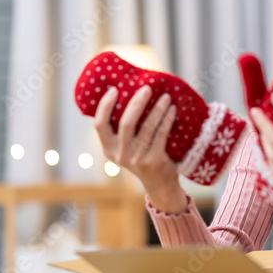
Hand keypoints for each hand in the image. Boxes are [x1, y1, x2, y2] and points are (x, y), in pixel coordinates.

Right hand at [93, 85, 185, 209]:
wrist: (159, 184)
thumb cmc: (142, 157)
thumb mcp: (126, 147)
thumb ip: (121, 129)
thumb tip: (127, 94)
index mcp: (108, 148)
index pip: (99, 124)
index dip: (105, 105)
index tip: (114, 89)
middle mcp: (120, 154)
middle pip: (126, 123)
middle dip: (137, 103)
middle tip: (147, 88)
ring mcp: (137, 158)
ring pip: (147, 127)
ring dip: (157, 109)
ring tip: (166, 96)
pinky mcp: (154, 160)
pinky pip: (161, 134)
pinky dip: (167, 119)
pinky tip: (172, 110)